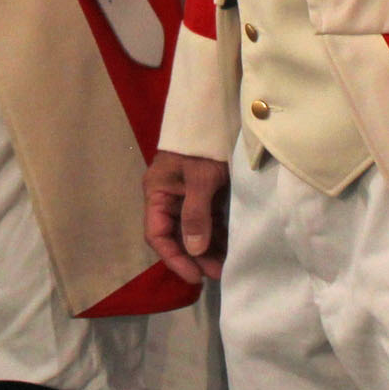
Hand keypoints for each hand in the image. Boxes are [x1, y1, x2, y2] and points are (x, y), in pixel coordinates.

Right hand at [144, 149, 230, 282]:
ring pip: (194, 230)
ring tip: (227, 265)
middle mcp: (169, 197)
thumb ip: (196, 214)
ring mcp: (187, 196)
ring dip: (208, 249)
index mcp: (157, 193)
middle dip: (195, 257)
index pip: (158, 235)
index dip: (175, 258)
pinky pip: (208, 220)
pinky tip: (231, 247)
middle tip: (218, 273)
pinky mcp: (205, 193)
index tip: (195, 276)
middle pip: (176, 236)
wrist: (217, 113)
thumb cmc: (203, 144)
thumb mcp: (200, 178)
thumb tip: (195, 250)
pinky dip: (218, 234)